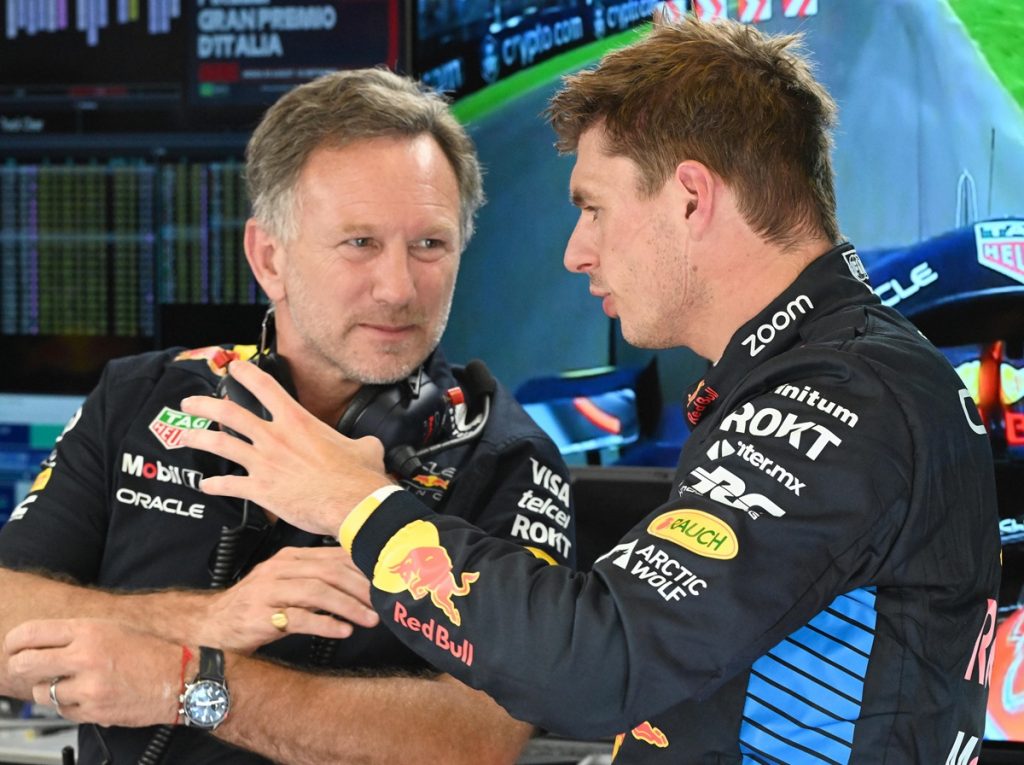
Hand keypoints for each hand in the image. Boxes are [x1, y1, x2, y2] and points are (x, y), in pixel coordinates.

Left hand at [4, 619, 180, 726]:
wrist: (180, 679)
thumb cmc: (150, 652)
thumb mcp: (113, 629)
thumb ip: (76, 635)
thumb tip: (39, 644)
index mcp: (89, 630)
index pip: (32, 633)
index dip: (14, 642)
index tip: (13, 647)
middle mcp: (85, 656)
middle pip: (26, 663)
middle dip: (20, 667)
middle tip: (26, 668)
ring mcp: (88, 685)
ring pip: (43, 692)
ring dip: (50, 690)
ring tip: (69, 684)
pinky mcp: (93, 710)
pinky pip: (63, 710)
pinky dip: (70, 705)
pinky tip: (88, 696)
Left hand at [179, 360, 392, 535]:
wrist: (352, 504)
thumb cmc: (357, 478)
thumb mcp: (364, 448)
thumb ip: (357, 442)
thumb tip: (367, 445)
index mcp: (298, 421)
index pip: (265, 387)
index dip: (246, 373)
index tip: (234, 367)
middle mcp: (275, 437)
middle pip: (229, 412)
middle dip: (204, 404)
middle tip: (190, 403)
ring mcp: (264, 463)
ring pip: (220, 444)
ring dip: (197, 439)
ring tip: (184, 436)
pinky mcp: (261, 490)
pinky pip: (229, 485)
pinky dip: (215, 485)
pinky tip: (206, 485)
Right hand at [199, 546, 378, 653]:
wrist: (212, 625)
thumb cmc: (257, 606)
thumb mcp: (287, 584)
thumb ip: (316, 579)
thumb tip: (359, 582)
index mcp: (288, 559)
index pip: (332, 557)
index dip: (361, 570)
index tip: (383, 583)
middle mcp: (278, 571)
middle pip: (328, 573)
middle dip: (360, 588)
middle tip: (381, 604)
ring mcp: (267, 593)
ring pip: (316, 593)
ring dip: (348, 606)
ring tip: (369, 619)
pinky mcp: (260, 617)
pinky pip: (298, 619)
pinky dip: (324, 624)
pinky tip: (342, 631)